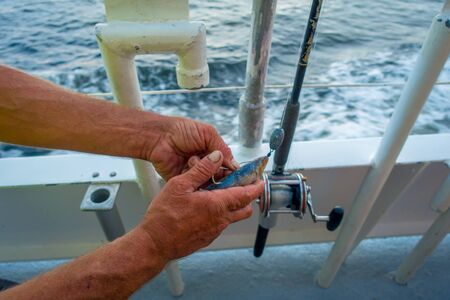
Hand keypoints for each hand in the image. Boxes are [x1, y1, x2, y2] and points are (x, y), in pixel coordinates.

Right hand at [138, 150, 263, 259]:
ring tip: (216, 193)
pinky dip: (219, 214)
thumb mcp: (180, 185)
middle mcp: (220, 220)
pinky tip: (203, 206)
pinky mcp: (207, 238)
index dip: (256, 186)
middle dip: (247, 196)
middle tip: (239, 185)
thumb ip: (201, 170)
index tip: (260, 180)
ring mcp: (214, 231)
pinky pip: (220, 224)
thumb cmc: (164, 217)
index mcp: (217, 205)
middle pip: (245, 208)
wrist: (155, 244)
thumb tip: (217, 157)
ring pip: (232, 217)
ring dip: (231, 205)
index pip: (246, 195)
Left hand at [148, 116, 238, 180]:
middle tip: (216, 169)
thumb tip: (234, 165)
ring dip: (203, 171)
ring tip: (193, 158)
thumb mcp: (207, 133)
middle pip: (220, 177)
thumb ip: (222, 148)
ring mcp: (195, 174)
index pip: (228, 166)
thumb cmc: (182, 130)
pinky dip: (193, 176)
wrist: (159, 136)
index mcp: (212, 152)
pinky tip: (188, 165)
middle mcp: (205, 165)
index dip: (232, 170)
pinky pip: (194, 186)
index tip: (235, 174)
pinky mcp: (184, 182)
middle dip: (219, 173)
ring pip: (208, 181)